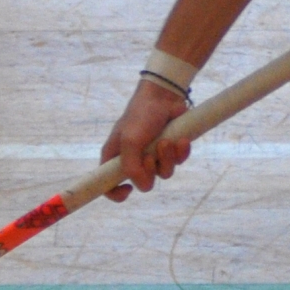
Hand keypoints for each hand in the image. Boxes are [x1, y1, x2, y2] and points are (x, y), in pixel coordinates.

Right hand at [100, 78, 191, 198]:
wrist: (164, 96)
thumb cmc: (141, 115)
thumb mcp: (130, 141)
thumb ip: (132, 167)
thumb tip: (143, 187)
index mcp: (116, 158)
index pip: (108, 184)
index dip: (115, 193)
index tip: (127, 191)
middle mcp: (134, 160)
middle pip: (144, 183)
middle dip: (151, 170)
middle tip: (151, 154)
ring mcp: (153, 155)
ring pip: (164, 173)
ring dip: (167, 159)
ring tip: (166, 142)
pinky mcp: (171, 149)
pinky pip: (178, 161)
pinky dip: (181, 153)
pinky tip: (181, 140)